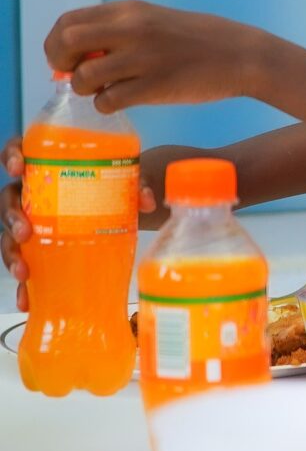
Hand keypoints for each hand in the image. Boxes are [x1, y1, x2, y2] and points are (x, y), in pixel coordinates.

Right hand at [2, 137, 156, 309]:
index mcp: (47, 167)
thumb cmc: (113, 185)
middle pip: (8, 200)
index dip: (11, 155)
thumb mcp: (127, 181)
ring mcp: (32, 222)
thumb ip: (137, 185)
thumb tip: (148, 201)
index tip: (16, 167)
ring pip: (9, 235)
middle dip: (11, 216)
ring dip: (12, 253)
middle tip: (25, 231)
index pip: (19, 151)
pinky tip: (27, 299)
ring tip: (24, 272)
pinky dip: (24, 285)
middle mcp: (33, 194)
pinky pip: (25, 263)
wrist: (120, 206)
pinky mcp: (38, 249)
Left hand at [44, 0, 269, 112]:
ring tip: (104, 90)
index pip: (68, 22)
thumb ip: (119, 30)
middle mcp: (132, 29)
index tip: (68, 59)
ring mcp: (143, 58)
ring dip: (85, 88)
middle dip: (61, 65)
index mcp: (129, 11)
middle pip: (66, 43)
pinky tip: (121, 102)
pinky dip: (106, 105)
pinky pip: (109, 100)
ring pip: (84, 76)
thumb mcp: (155, 21)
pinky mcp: (156, 87)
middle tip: (76, 76)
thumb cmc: (200, 41)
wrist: (243, 56)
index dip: (56, 44)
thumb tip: (80, 53)